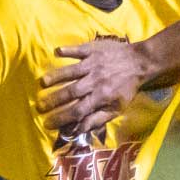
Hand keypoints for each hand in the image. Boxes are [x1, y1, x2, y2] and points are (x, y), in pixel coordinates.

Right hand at [37, 39, 151, 135]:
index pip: (78, 111)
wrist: (141, 62)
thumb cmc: (126, 88)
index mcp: (101, 97)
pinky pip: (78, 50)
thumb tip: (79, 130)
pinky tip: (56, 52)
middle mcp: (95, 81)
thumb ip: (98, 119)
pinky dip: (68, 50)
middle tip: (38, 106)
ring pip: (71, 71)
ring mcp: (93, 64)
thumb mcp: (117, 108)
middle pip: (71, 93)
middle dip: (54, 100)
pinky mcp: (93, 50)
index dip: (62, 118)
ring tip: (42, 83)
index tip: (47, 123)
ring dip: (56, 76)